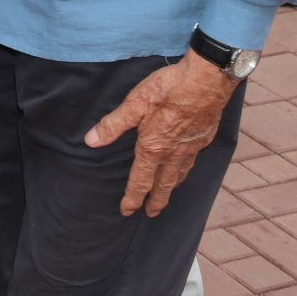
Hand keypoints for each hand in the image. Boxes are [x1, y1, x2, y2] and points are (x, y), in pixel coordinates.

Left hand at [84, 50, 239, 216]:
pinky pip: (193, 161)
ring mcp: (191, 147)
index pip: (140, 181)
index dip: (132, 198)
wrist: (206, 80)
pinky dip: (186, 169)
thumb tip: (91, 141)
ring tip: (167, 193)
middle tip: (152, 214)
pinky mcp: (204, 138)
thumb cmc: (168, 89)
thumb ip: (112, 125)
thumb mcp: (134, 104)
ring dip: (172, 187)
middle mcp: (173, 153)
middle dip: (156, 202)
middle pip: (164, 185)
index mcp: (153, 148)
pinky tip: (186, 166)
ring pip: (180, 175)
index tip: (126, 211)